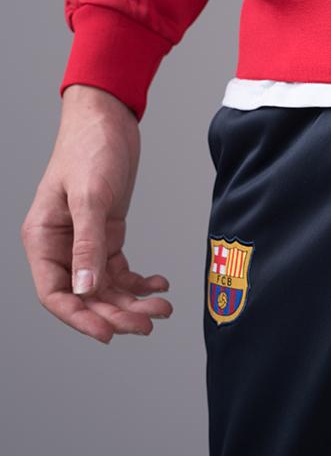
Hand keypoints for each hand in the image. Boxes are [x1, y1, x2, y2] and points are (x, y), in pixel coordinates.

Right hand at [20, 85, 171, 342]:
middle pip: (86, 296)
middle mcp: (61, 246)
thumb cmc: (89, 150)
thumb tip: (86, 290)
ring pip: (106, 286)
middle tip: (150, 323)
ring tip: (163, 308)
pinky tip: (160, 284)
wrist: (108, 121)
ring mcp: (84, 241)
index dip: (81, 319)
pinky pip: (120, 269)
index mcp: (42, 239)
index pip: (55, 294)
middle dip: (117, 313)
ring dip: (133, 300)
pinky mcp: (106, 233)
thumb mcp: (90, 197)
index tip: (110, 334)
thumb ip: (88, 244)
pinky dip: (139, 281)